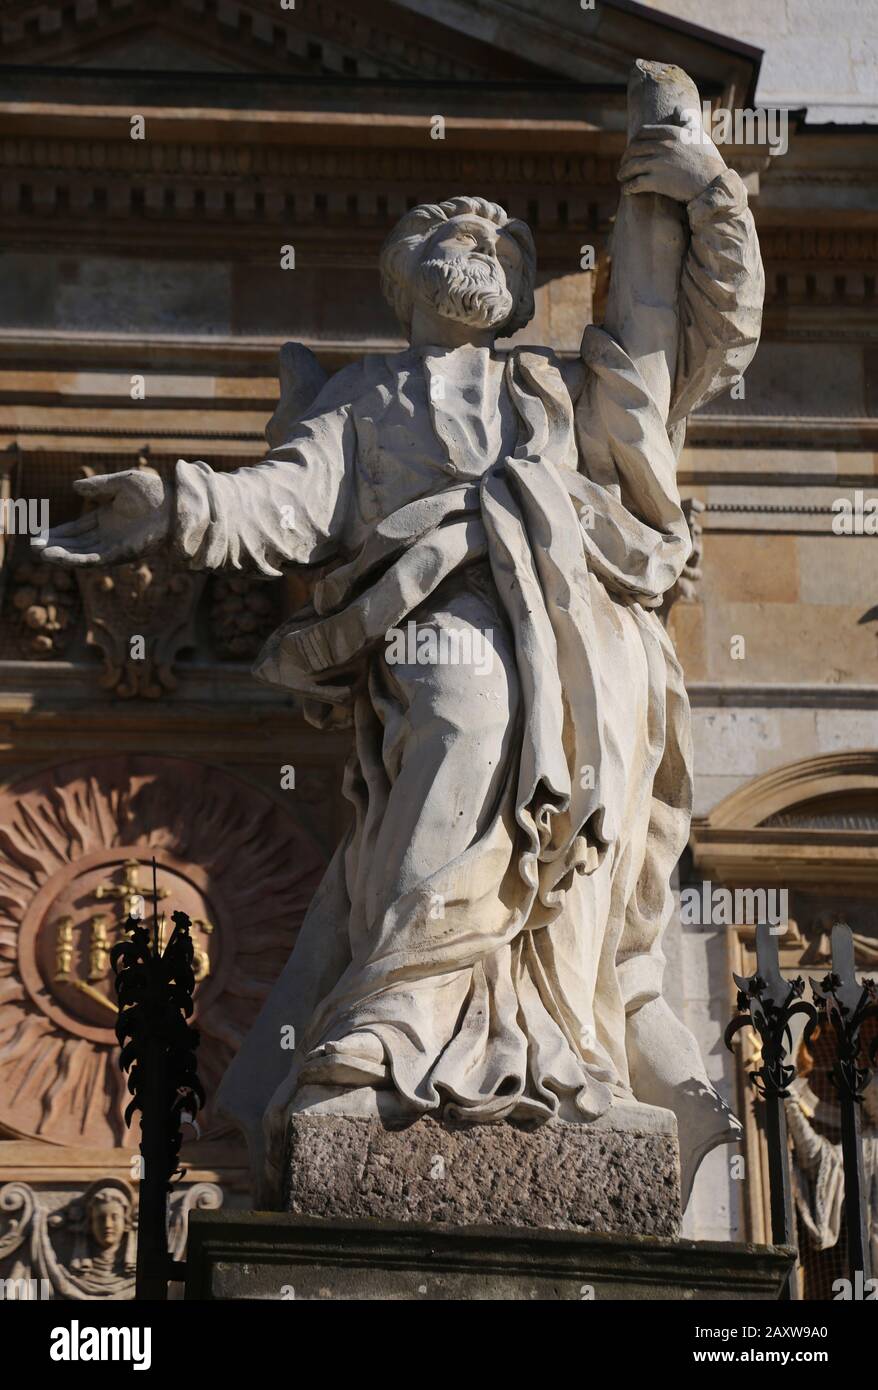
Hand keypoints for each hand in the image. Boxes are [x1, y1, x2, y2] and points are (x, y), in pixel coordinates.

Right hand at [35, 468, 171, 566]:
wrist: (175, 504)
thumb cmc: (154, 492)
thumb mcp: (121, 482)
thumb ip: (99, 486)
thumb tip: (75, 487)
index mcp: (107, 519)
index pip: (77, 529)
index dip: (58, 533)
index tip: (40, 535)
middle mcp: (109, 534)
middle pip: (76, 543)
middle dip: (55, 546)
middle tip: (35, 547)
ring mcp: (116, 545)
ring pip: (82, 554)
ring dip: (62, 555)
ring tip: (42, 554)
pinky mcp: (123, 553)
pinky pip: (95, 559)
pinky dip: (77, 559)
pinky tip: (60, 558)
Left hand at [618, 120, 725, 204]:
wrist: (713, 182)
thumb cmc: (707, 158)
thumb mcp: (698, 134)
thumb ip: (686, 120)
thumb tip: (677, 108)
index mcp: (670, 132)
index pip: (643, 133)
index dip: (634, 142)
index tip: (632, 148)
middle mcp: (662, 145)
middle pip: (634, 149)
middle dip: (626, 158)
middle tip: (623, 165)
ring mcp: (658, 163)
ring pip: (631, 166)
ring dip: (623, 173)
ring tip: (622, 178)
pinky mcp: (656, 181)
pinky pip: (635, 183)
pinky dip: (628, 187)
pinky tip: (627, 191)